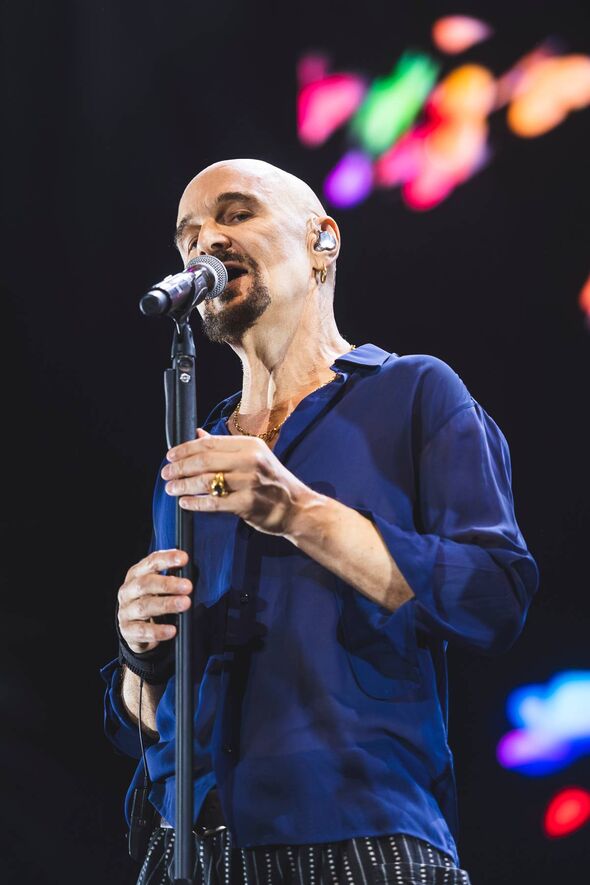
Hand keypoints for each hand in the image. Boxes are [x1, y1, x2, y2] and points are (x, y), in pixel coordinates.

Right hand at [117, 549, 192, 653]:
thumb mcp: (159, 587)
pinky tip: (172, 630)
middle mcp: (128, 591)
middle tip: (188, 586)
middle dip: (167, 584)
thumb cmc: (151, 601)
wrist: (135, 629)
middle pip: (145, 584)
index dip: (167, 559)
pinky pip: (142, 631)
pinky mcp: (127, 631)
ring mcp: (126, 611)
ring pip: (144, 606)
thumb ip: (172, 577)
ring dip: (166, 605)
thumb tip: (193, 570)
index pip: (151, 563)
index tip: (184, 558)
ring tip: (185, 604)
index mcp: (136, 575)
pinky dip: (158, 631)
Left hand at [161, 429, 313, 535]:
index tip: (170, 456)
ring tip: (171, 488)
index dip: (185, 449)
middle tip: (166, 474)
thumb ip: (224, 447)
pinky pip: (213, 502)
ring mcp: (249, 482)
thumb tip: (197, 434)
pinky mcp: (247, 504)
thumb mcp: (254, 457)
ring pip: (206, 481)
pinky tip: (185, 503)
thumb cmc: (272, 481)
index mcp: (250, 445)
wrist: (296, 507)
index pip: (209, 443)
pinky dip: (195, 502)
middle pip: (204, 461)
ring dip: (183, 485)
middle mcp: (250, 460)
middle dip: (180, 467)